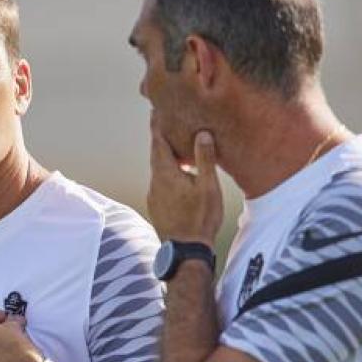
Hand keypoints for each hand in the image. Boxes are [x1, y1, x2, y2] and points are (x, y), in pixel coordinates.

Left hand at [147, 119, 222, 245]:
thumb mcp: (208, 187)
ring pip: (158, 169)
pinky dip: (167, 172)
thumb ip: (204, 159)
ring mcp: (154, 196)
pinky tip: (178, 175)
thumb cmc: (199, 219)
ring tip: (177, 146)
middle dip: (161, 137)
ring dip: (166, 156)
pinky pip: (160, 182)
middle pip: (156, 154)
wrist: (185, 251)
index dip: (158, 124)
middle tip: (166, 122)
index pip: (158, 141)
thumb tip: (201, 134)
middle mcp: (155, 182)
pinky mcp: (157, 206)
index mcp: (165, 173)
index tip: (157, 109)